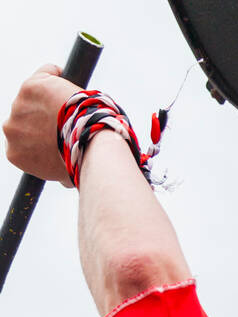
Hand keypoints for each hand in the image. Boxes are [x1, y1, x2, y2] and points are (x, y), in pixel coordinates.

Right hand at [3, 64, 78, 184]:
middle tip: (63, 119)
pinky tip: (66, 79)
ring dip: (48, 98)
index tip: (53, 135)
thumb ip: (54, 171)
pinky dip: (54, 75)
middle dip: (40, 118)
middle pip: (23, 118)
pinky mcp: (30, 86)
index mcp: (14, 153)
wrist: (85, 140)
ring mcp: (18, 106)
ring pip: (33, 97)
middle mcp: (10, 129)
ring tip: (69, 104)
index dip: (38, 137)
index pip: (21, 141)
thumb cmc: (78, 160)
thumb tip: (63, 180)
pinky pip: (45, 74)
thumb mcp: (62, 176)